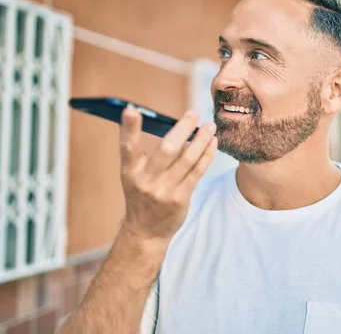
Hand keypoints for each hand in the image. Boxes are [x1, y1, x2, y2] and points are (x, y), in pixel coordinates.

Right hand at [118, 107, 217, 240]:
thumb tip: (179, 128)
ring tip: (210, 126)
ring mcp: (163, 191)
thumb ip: (150, 154)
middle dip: (182, 128)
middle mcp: (145, 180)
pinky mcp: (180, 199)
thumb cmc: (142, 193)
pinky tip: (213, 143)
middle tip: (194, 112)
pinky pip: (197, 172)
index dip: (128, 128)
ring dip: (201, 140)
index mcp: (130, 171)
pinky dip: (206, 155)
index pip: (127, 147)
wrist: (146, 230)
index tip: (131, 109)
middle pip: (167, 149)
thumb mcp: (135, 175)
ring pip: (187, 159)